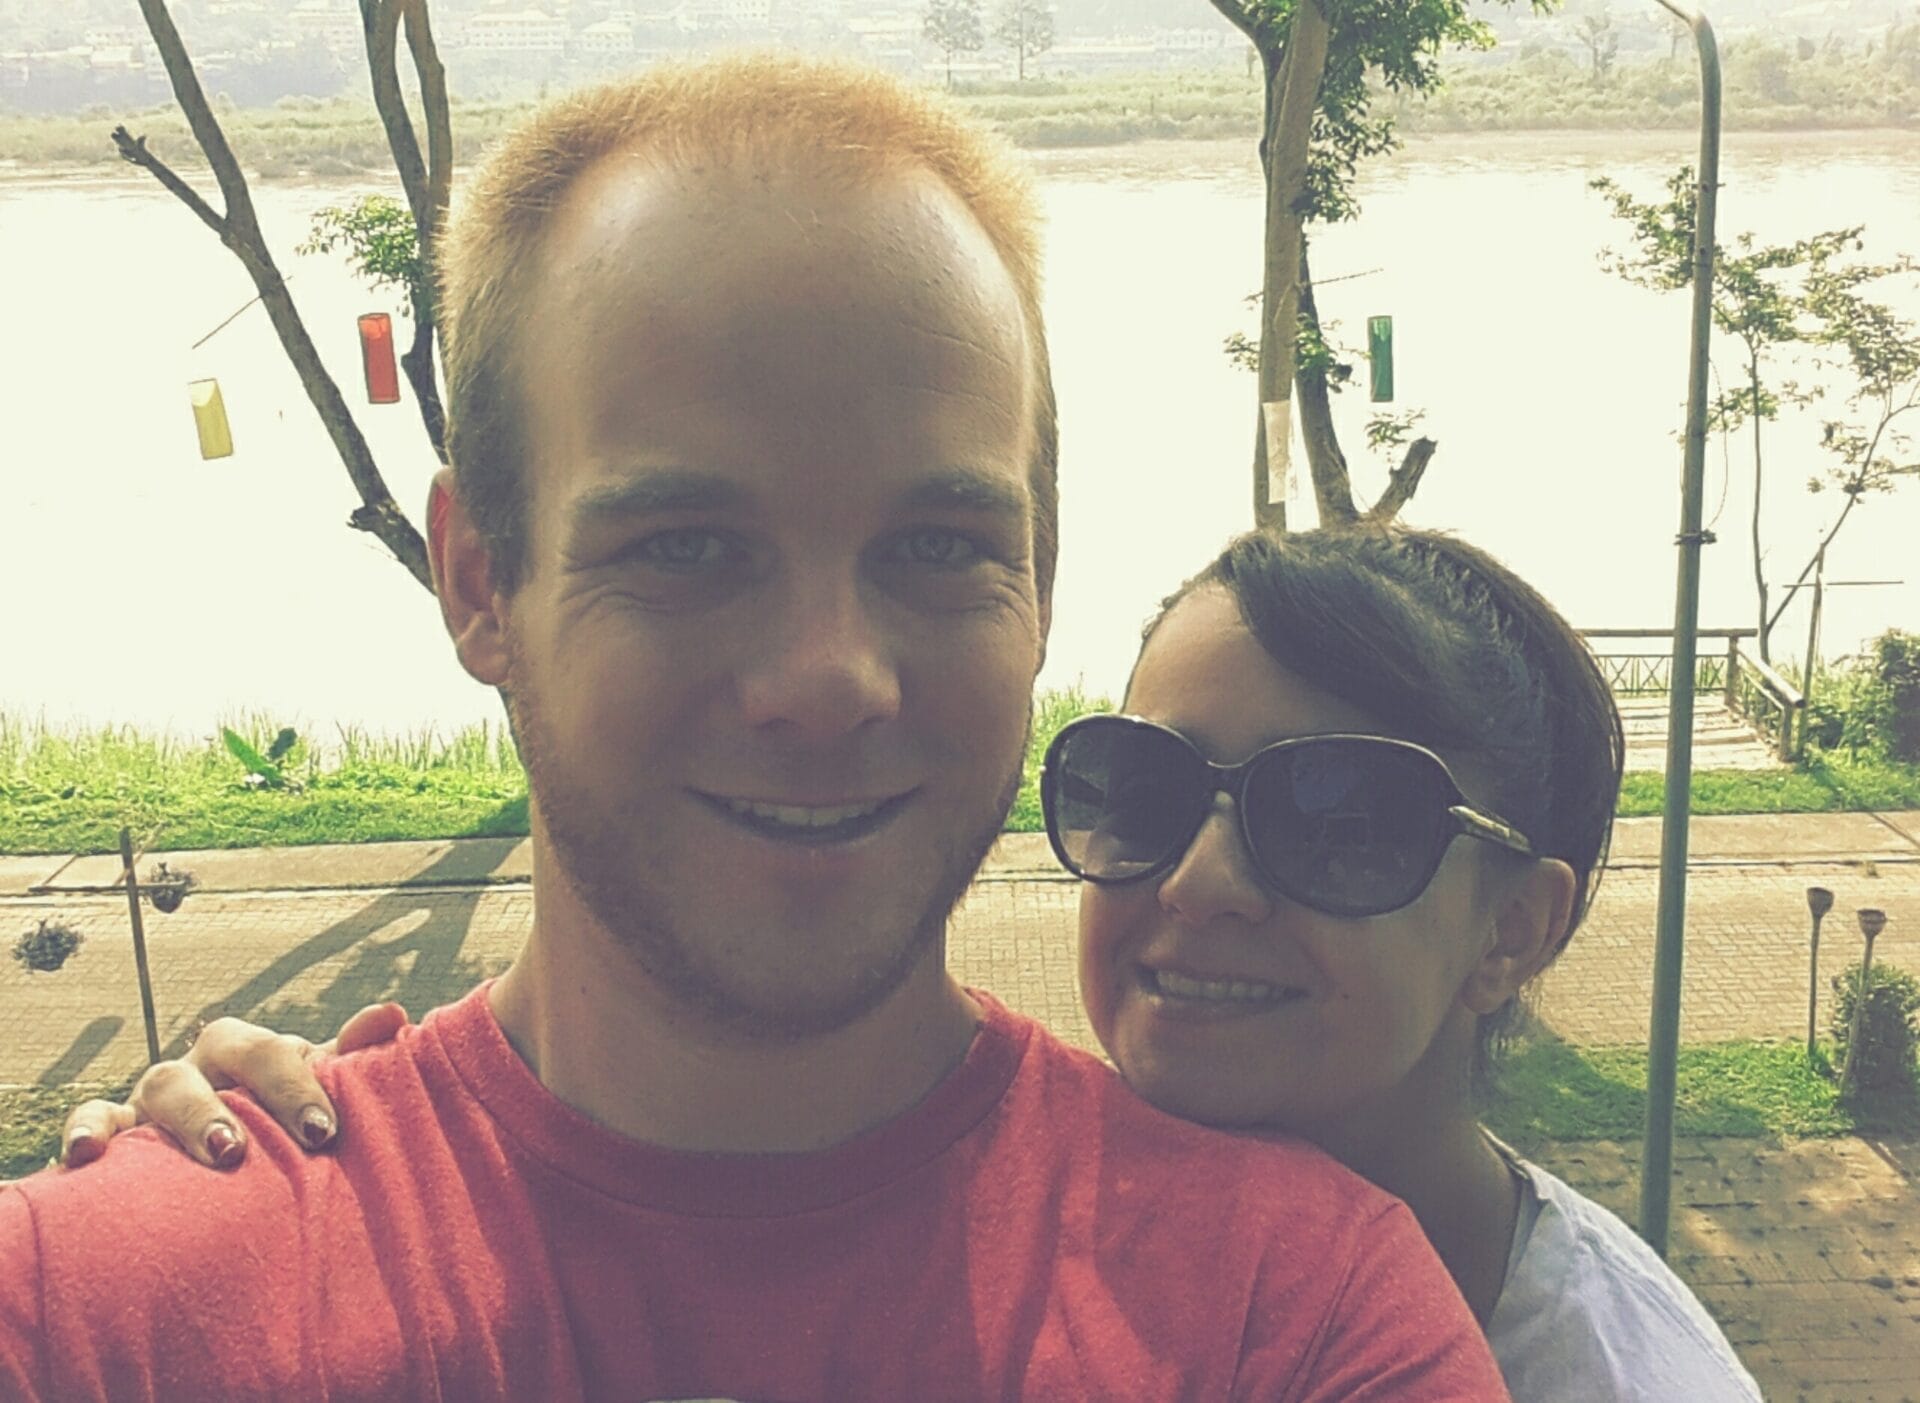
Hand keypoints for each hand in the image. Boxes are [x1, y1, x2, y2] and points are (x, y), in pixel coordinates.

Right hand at [60, 1002, 408, 1170]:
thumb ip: (350, 1062)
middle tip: (254, 1146)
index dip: (296, 1084)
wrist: (225, 1174)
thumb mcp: (313, 1097)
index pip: (273, 1050)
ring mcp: (155, 1099)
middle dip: (244, 1095)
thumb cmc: (278, 1128)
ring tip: (217, 1150)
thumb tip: (393, 1015)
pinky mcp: (115, 1133)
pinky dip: (85, 1131)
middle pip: (216, 1056)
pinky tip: (85, 1156)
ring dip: (186, 1115)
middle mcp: (205, 1068)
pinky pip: (93, 1121)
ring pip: (161, 1084)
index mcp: (253, 1055)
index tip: (324, 1131)